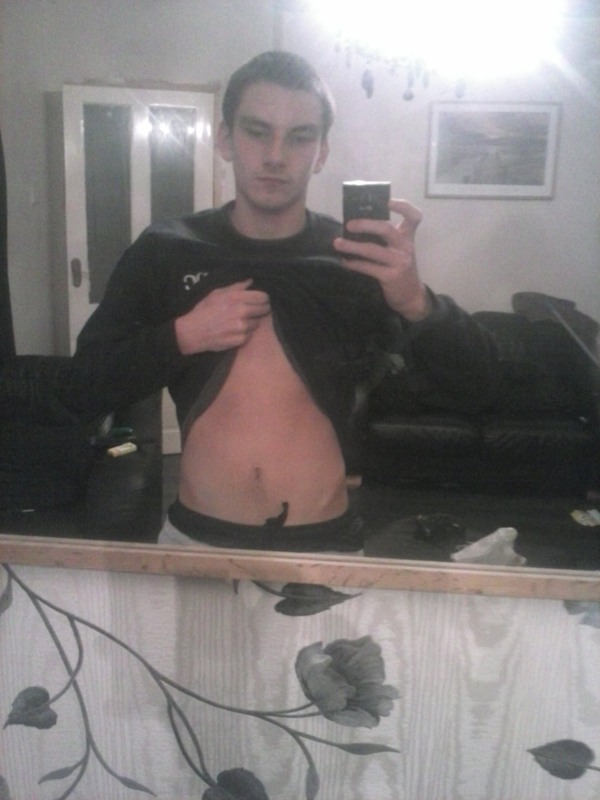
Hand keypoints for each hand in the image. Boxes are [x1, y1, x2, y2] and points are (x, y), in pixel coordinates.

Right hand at [175, 279, 270, 353]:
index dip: (263, 298)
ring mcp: (242, 327)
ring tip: (240, 321)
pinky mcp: (241, 339)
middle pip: (264, 309)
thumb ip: (236, 287)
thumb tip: (250, 281)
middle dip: (261, 309)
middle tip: (253, 311)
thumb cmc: (203, 311)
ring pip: (258, 323)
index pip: (263, 297)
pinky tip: (236, 331)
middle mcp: (242, 311)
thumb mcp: (217, 293)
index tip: (260, 300)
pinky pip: (250, 335)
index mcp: (236, 298)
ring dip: (253, 322)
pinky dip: (246, 333)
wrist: (192, 332)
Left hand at [333, 199, 430, 320]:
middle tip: (349, 224)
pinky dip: (354, 264)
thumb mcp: (399, 251)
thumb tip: (357, 227)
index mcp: (408, 238)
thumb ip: (386, 239)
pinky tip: (345, 261)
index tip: (388, 201)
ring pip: (372, 249)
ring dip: (352, 246)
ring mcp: (399, 262)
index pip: (414, 217)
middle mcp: (406, 247)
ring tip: (337, 243)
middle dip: (365, 224)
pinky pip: (368, 267)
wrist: (411, 296)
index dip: (404, 206)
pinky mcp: (391, 277)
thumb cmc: (400, 269)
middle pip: (386, 229)